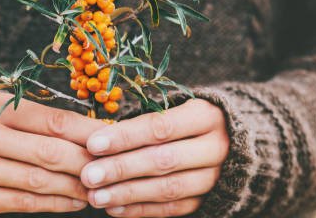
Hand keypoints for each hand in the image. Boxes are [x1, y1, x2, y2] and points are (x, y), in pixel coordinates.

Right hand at [0, 92, 105, 216]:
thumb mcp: (8, 112)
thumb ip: (45, 120)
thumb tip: (97, 133)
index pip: (52, 121)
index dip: (87, 133)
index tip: (111, 141)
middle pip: (48, 152)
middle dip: (85, 163)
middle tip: (108, 168)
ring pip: (38, 181)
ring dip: (73, 187)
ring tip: (95, 187)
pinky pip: (23, 202)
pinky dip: (54, 203)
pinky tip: (73, 201)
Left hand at [80, 98, 228, 216]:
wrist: (226, 140)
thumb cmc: (184, 119)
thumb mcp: (172, 108)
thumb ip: (140, 123)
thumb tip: (97, 139)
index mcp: (206, 116)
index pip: (160, 127)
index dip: (125, 136)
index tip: (93, 144)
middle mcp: (216, 147)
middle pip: (164, 160)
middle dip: (122, 168)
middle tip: (89, 175)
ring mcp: (214, 176)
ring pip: (168, 188)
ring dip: (127, 193)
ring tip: (96, 196)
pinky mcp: (208, 198)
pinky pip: (172, 208)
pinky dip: (140, 209)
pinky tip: (114, 208)